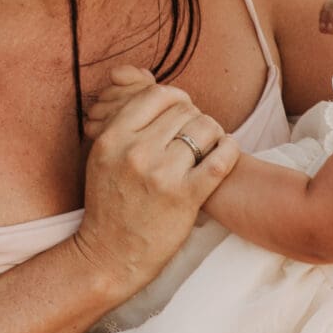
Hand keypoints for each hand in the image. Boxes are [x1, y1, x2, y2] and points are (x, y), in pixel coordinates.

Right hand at [74, 72, 239, 301]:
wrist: (109, 255)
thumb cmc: (109, 203)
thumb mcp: (103, 155)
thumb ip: (122, 119)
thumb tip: (141, 77)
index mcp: (113, 138)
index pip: (157, 96)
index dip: (176, 98)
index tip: (182, 110)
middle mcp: (135, 152)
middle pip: (184, 110)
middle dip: (195, 118)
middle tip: (196, 134)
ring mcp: (162, 175)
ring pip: (205, 128)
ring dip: (213, 133)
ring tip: (209, 145)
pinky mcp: (186, 197)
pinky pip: (221, 158)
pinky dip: (229, 150)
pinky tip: (225, 153)